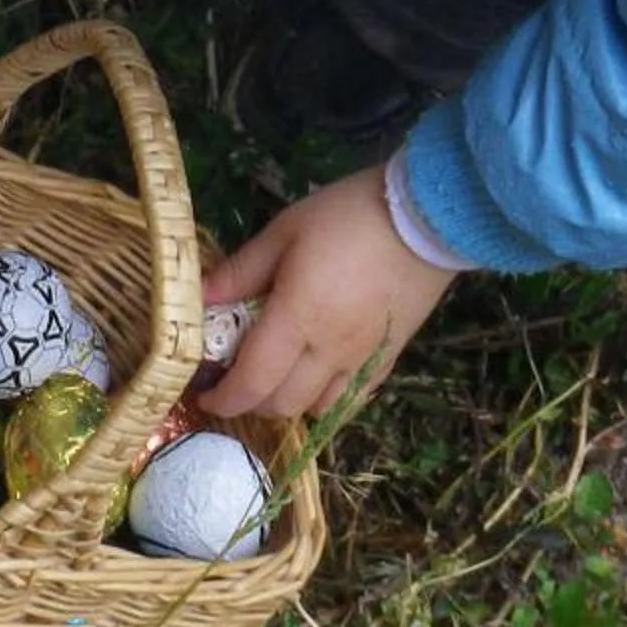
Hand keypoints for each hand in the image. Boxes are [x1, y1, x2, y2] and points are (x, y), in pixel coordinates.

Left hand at [194, 160, 457, 422]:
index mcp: (298, 319)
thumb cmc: (347, 216)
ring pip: (318, 410)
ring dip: (287, 403)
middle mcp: (329, 351)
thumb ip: (241, 270)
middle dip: (250, 401)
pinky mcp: (389, 358)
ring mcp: (362, 360)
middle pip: (282, 405)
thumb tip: (200, 299)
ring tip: (275, 377)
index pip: (253, 381)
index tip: (205, 395)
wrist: (426, 219)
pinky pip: (353, 400)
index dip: (224, 398)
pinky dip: (326, 401)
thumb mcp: (285, 230)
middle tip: (235, 378)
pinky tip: (316, 379)